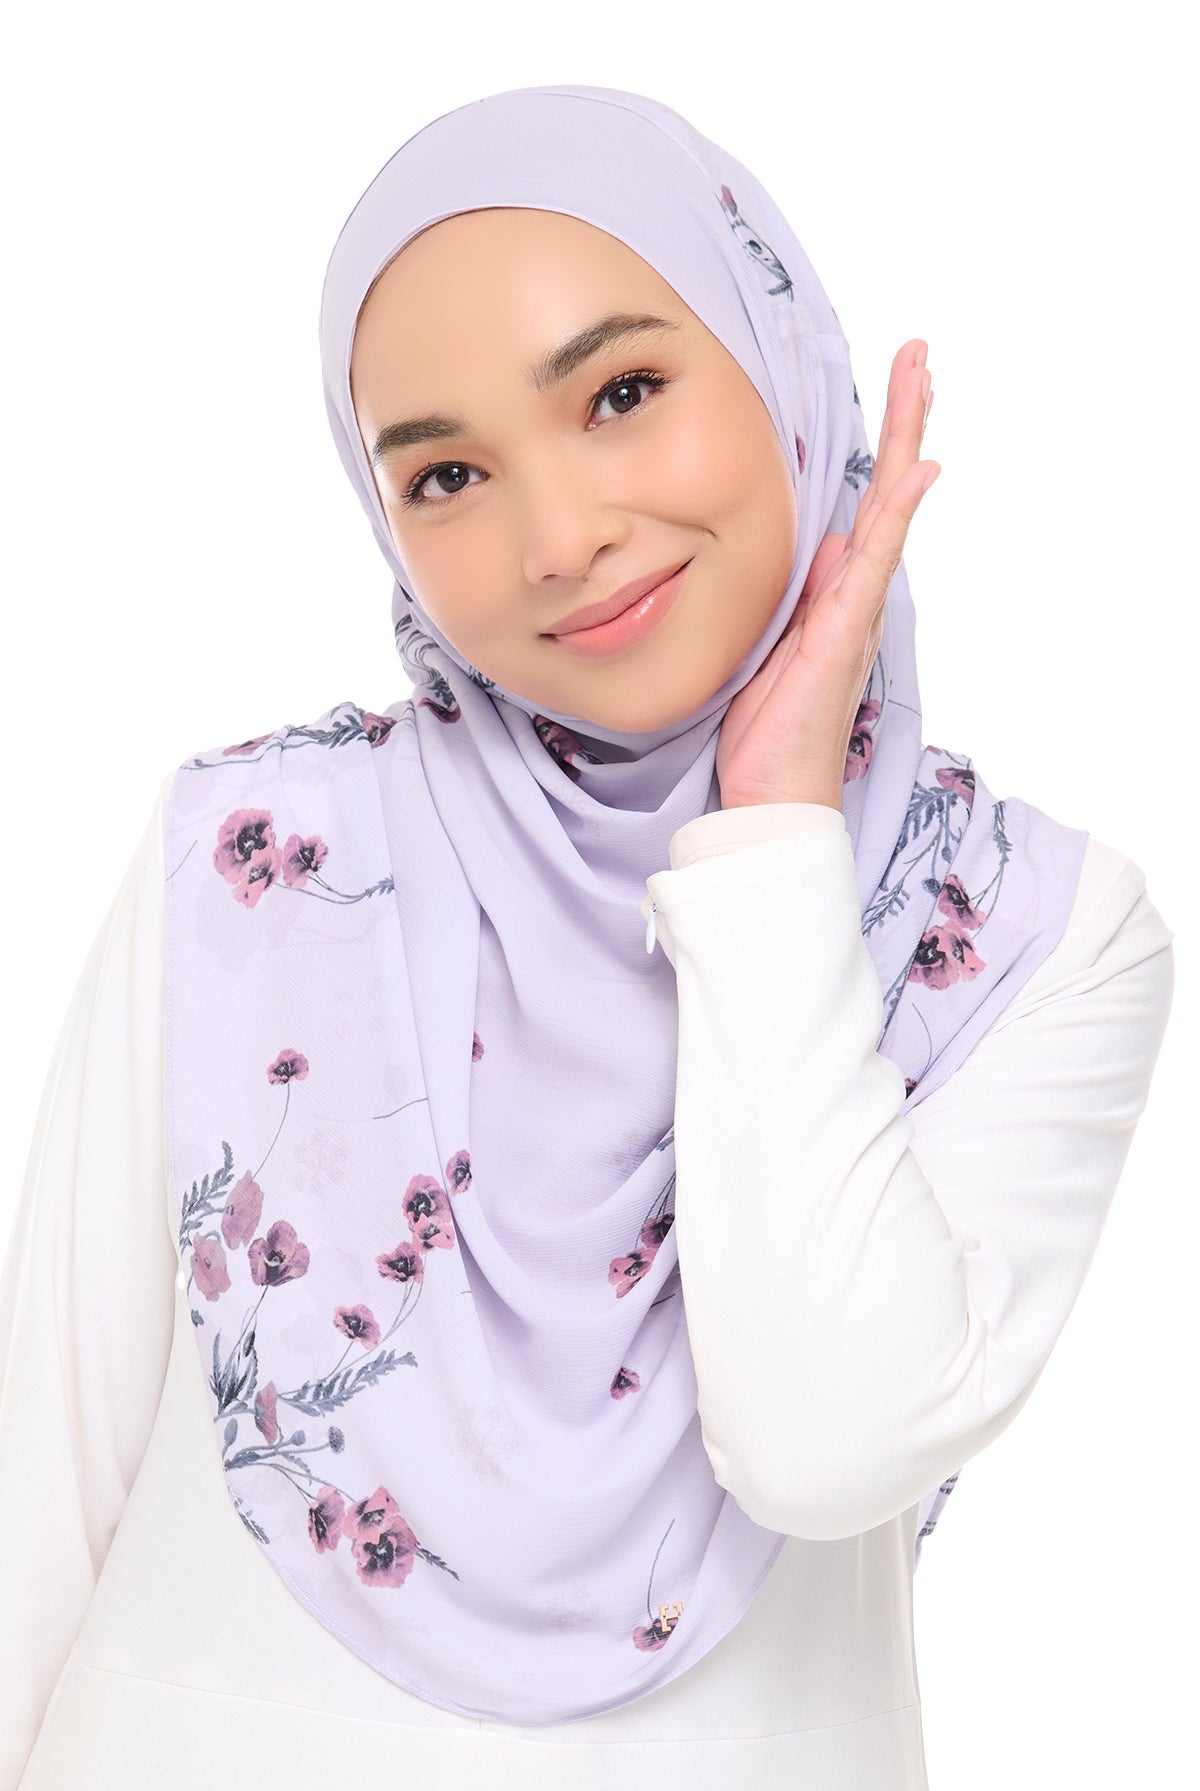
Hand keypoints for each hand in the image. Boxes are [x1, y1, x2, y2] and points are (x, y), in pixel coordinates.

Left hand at [715, 339, 938, 810]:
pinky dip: (898, 515)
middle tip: (921, 355)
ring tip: (923, 380)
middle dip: (903, 421)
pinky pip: (875, 564)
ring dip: (907, 442)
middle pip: (888, 492)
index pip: (863, 505)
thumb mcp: (772, 643)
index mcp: (834, 593)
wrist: (772, 793)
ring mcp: (857, 610)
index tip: (894, 386)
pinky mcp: (845, 633)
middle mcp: (856, 594)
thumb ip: (801, 594)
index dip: (879, 447)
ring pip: (889, 510)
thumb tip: (825, 542)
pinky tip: (918, 471)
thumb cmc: (770, 727)